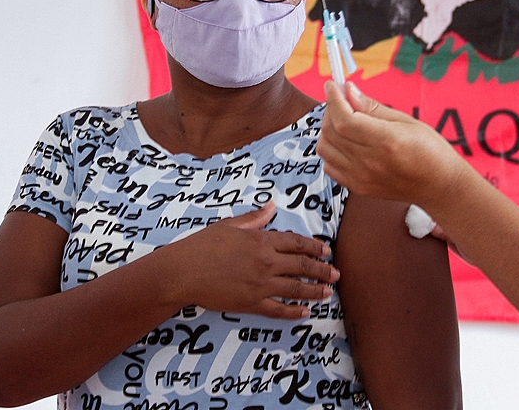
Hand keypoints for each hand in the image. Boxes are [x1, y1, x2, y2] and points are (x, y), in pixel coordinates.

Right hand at [168, 202, 338, 318]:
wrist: (183, 271)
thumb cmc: (202, 245)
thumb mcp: (229, 225)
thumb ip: (254, 218)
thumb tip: (271, 207)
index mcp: (261, 240)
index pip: (296, 243)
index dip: (314, 247)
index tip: (326, 251)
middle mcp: (265, 262)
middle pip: (302, 266)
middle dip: (321, 270)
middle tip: (335, 274)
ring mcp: (260, 284)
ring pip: (295, 288)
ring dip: (314, 290)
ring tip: (327, 293)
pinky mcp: (250, 303)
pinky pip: (278, 309)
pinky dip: (293, 311)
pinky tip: (305, 312)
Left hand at [317, 80, 467, 206]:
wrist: (439, 186)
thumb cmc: (430, 151)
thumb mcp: (406, 121)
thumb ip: (373, 107)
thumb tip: (349, 90)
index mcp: (385, 141)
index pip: (344, 119)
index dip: (334, 99)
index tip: (332, 85)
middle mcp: (370, 161)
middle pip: (331, 132)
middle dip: (331, 110)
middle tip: (341, 100)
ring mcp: (361, 177)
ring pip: (325, 148)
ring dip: (328, 130)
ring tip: (343, 121)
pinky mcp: (358, 187)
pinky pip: (329, 166)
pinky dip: (331, 151)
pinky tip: (345, 143)